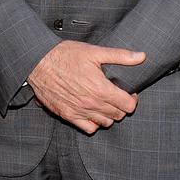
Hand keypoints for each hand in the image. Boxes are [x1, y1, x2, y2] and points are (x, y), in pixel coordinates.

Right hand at [27, 41, 143, 134]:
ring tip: (104, 102)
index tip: (128, 92)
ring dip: (109, 115)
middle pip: (118, 115)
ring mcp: (79, 111)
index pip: (128, 106)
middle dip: (121, 106)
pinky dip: (94, 122)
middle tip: (116, 95)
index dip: (132, 99)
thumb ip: (120, 56)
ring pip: (105, 123)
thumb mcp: (94, 52)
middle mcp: (91, 104)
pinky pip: (88, 128)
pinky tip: (91, 110)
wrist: (38, 62)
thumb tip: (141, 56)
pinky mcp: (67, 115)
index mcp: (101, 89)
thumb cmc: (65, 55)